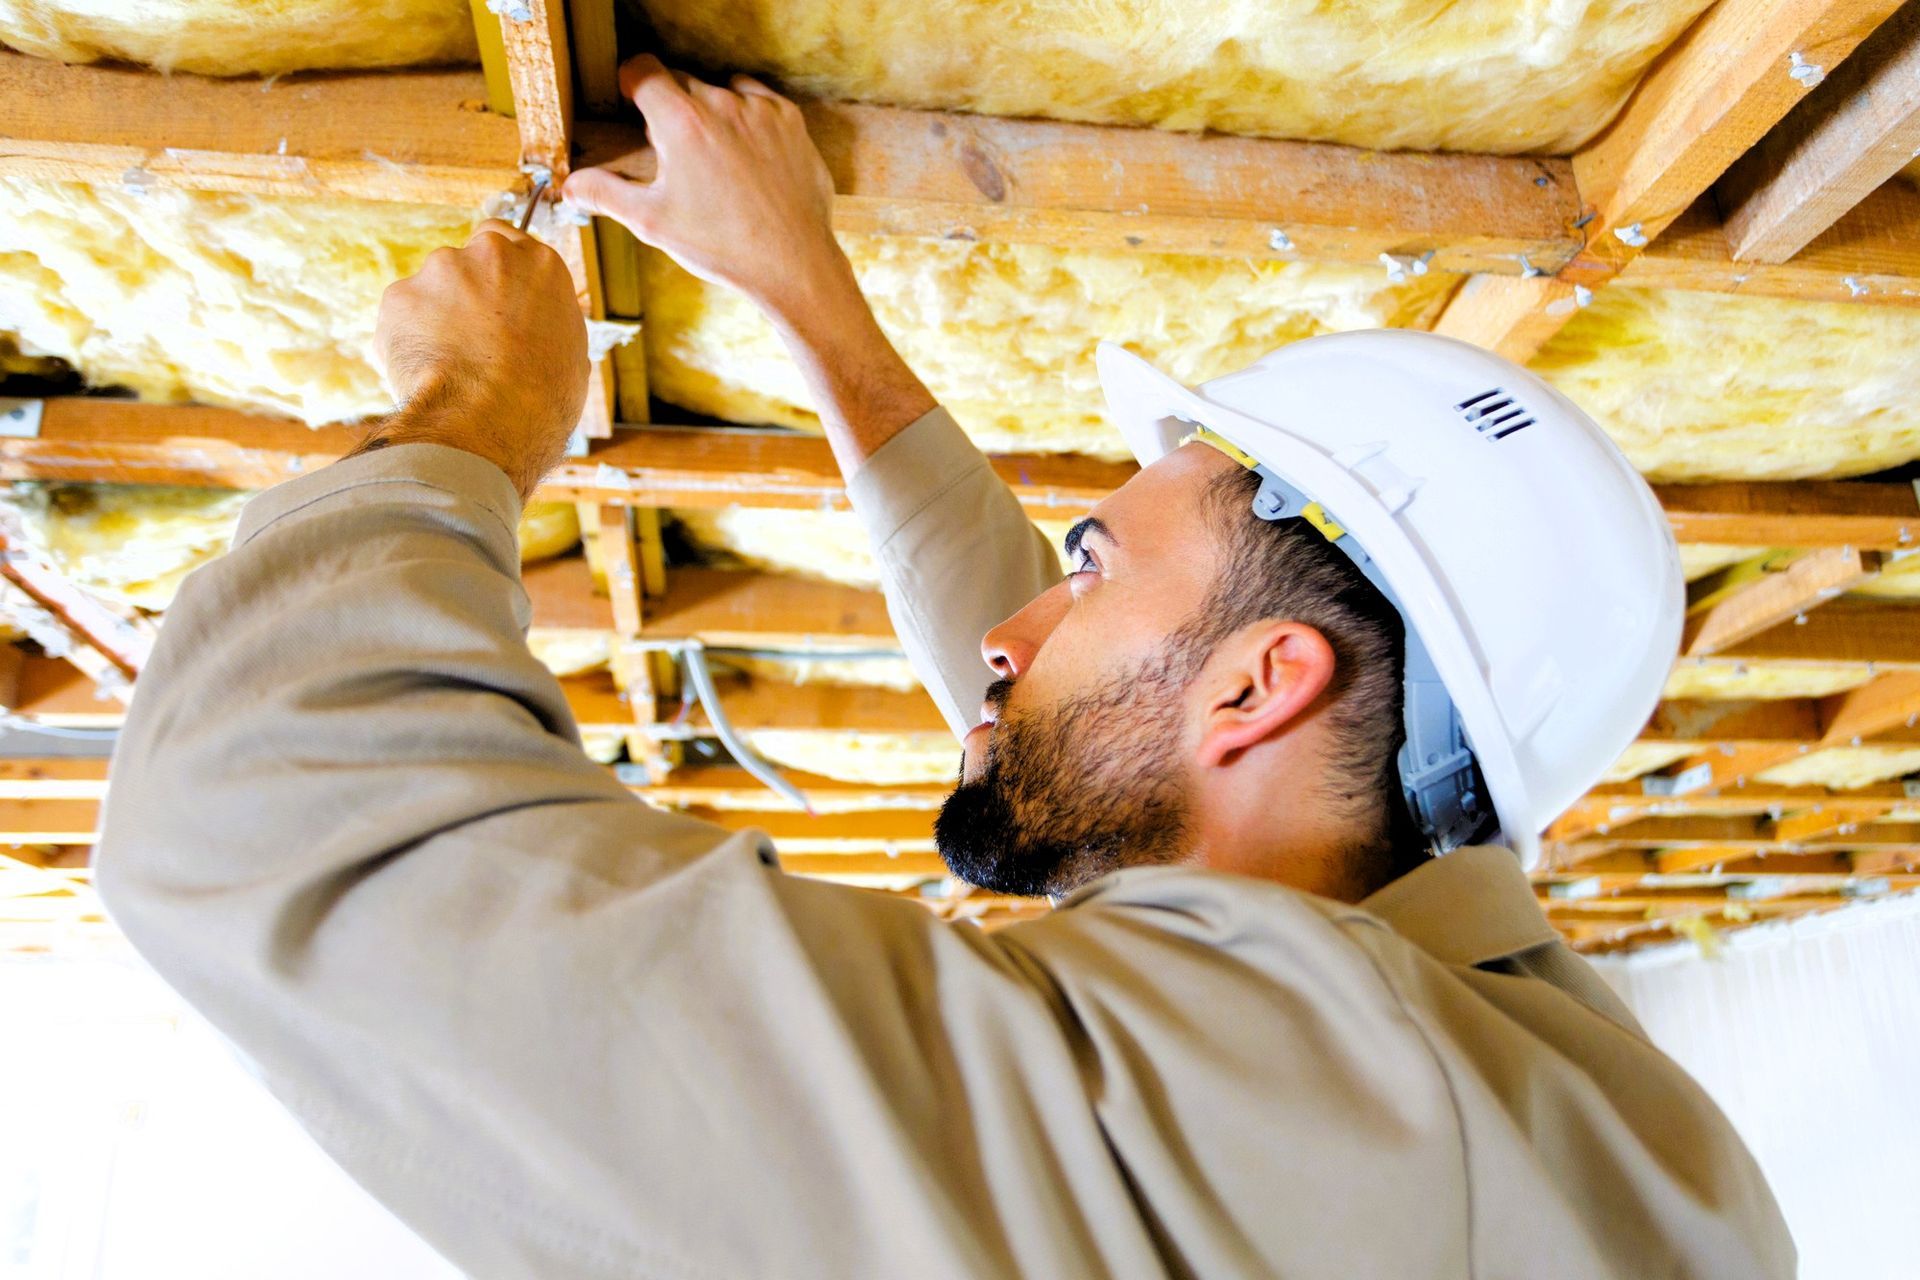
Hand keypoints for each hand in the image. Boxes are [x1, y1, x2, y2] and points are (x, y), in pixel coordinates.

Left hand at [371, 222, 588, 500]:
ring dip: (435, 317)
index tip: (494, 295)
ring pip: (431, 288)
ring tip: (450, 365)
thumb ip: (547, 323)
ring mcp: (441, 269)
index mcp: (542, 265)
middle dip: (465, 293)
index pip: (509, 239)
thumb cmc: (540, 400)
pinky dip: (407, 339)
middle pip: (467, 262)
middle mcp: (492, 253)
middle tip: (474, 340)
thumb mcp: (570, 354)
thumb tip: (537, 332)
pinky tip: (426, 372)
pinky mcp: (400, 294)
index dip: (498, 271)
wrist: (487, 422)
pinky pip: (401, 315)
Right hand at [562, 55, 852, 322]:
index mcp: (681, 123)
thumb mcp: (653, 222)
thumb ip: (606, 194)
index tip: (630, 97)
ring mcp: (759, 109)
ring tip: (714, 158)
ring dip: (711, 112)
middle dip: (671, 107)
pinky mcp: (789, 120)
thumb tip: (571, 186)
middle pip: (681, 83)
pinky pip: (758, 100)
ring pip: (720, 91)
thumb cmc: (722, 245)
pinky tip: (745, 155)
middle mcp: (721, 105)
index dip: (631, 82)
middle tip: (675, 152)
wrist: (791, 262)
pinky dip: (747, 117)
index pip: (642, 71)